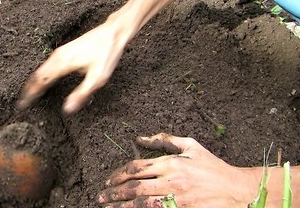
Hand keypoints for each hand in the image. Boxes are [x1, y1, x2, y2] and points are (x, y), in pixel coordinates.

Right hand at [17, 19, 128, 113]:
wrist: (112, 33)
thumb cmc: (106, 54)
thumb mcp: (98, 78)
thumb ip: (82, 94)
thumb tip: (67, 109)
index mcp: (62, 63)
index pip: (40, 81)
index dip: (30, 94)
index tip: (23, 104)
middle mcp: (57, 56)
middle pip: (37, 75)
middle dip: (28, 89)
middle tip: (22, 102)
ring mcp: (60, 52)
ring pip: (40, 69)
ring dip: (33, 82)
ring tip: (29, 93)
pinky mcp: (64, 51)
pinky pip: (46, 65)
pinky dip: (40, 75)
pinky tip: (43, 80)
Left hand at [97, 133, 259, 207]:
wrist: (238, 190)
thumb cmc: (213, 167)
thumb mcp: (191, 146)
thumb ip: (164, 140)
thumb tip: (140, 138)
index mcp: (171, 163)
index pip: (137, 168)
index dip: (119, 174)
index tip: (109, 180)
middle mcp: (172, 180)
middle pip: (135, 187)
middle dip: (115, 192)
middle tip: (101, 197)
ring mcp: (177, 199)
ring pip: (142, 203)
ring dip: (123, 206)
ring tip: (109, 207)